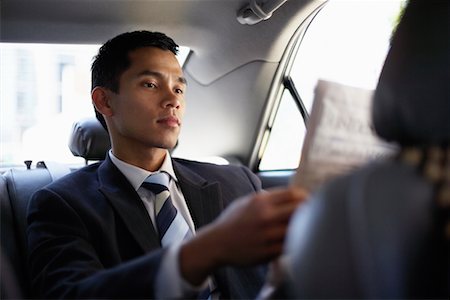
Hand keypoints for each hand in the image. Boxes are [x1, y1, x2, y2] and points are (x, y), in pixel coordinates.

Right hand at [179, 187, 307, 284]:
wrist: (217, 243)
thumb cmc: (233, 222)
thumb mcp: (246, 202)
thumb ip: (267, 198)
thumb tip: (290, 195)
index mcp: (260, 201)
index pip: (293, 194)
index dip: (305, 196)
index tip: (307, 201)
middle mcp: (264, 216)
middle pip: (299, 209)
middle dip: (308, 211)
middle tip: (311, 214)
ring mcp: (266, 235)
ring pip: (297, 229)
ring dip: (303, 228)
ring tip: (303, 228)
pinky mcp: (267, 252)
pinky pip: (289, 246)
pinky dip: (294, 243)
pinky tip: (293, 241)